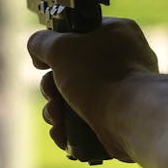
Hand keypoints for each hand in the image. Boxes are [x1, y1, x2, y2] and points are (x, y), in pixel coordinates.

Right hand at [27, 17, 158, 160]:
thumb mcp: (60, 48)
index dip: (56, 50)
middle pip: (72, 71)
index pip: (78, 35)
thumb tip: (38, 51)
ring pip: (76, 99)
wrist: (129, 117)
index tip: (44, 64)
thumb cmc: (99, 76)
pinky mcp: (119, 118)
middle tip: (51, 95)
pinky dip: (71, 129)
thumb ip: (42, 42)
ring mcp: (123, 91)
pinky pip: (88, 121)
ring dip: (56, 111)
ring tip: (56, 120)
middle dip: (52, 89)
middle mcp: (123, 60)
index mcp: (116, 33)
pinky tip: (62, 134)